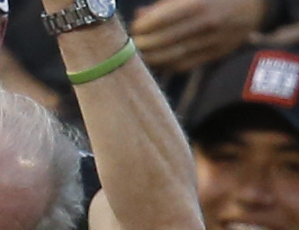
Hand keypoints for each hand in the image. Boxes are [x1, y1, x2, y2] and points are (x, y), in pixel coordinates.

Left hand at [132, 0, 265, 72]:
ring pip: (171, 57)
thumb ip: (166, 1)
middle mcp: (204, 24)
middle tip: (133, 44)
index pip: (160, 21)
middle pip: (162, 42)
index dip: (142, 27)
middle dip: (143, 44)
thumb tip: (141, 15)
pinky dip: (167, 64)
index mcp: (198, 3)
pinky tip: (158, 60)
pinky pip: (184, 65)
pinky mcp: (215, 54)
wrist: (256, 3)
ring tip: (141, 54)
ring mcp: (211, 42)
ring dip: (151, 58)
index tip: (134, 28)